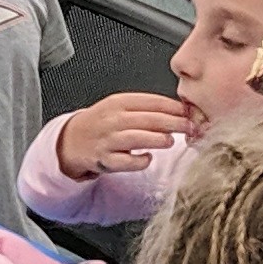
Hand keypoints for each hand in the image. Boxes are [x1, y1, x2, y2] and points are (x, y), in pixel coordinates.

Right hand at [57, 92, 194, 180]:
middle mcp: (113, 120)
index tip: (188, 112)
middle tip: (189, 127)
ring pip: (136, 138)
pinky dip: (139, 161)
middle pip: (148, 119)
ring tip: (170, 141)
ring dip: (157, 139)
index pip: (151, 101)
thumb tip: (179, 111)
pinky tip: (147, 158)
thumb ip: (146, 108)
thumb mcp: (120, 106)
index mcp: (119, 102)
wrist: (73, 139)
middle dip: (172, 123)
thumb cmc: (103, 122)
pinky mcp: (105, 159)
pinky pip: (126, 162)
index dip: (173, 107)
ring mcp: (108, 140)